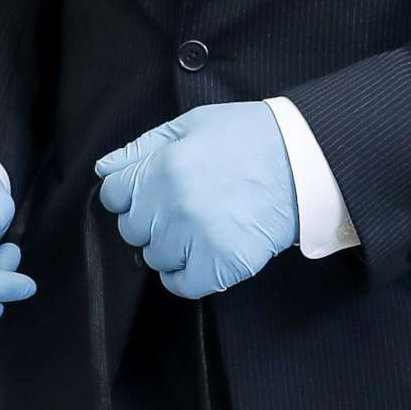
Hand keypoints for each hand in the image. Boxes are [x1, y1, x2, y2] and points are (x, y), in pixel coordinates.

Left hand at [95, 102, 297, 299]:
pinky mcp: (219, 265)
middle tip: (187, 204)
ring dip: (172, 245)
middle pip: (132, 228)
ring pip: (154, 257)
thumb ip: (142, 147)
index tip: (155, 189)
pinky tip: (205, 252)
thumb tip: (105, 168)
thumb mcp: (194, 125)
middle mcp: (173, 206)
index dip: (132, 190)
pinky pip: (180, 284)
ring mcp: (196, 239)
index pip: (113, 194)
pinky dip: (188, 274)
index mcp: (164, 167)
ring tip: (204, 223)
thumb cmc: (252, 139)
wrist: (306, 164)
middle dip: (152, 217)